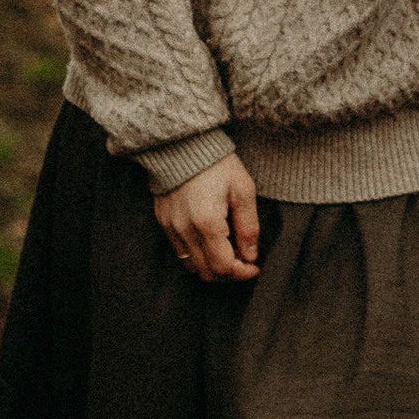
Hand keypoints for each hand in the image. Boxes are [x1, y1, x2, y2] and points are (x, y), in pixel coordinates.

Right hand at [154, 153, 259, 279]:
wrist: (183, 144)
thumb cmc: (217, 164)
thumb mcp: (243, 190)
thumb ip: (248, 226)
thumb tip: (251, 255)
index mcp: (207, 222)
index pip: (224, 266)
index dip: (242, 273)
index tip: (255, 267)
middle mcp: (185, 230)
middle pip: (207, 273)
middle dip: (229, 275)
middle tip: (244, 263)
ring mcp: (171, 228)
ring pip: (192, 267)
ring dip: (213, 268)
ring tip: (229, 254)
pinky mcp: (164, 223)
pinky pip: (180, 252)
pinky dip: (198, 256)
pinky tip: (211, 243)